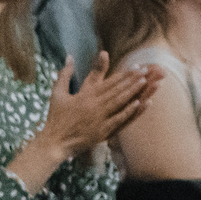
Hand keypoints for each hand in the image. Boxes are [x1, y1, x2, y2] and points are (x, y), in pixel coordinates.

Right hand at [41, 54, 162, 158]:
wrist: (53, 142)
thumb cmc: (55, 117)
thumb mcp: (57, 93)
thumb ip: (64, 74)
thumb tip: (69, 57)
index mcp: (85, 95)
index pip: (109, 82)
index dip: (124, 74)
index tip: (136, 67)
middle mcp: (94, 105)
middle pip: (117, 90)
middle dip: (133, 80)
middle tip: (147, 71)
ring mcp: (99, 119)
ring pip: (119, 102)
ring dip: (133, 92)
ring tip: (146, 82)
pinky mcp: (101, 132)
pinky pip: (118, 120)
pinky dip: (129, 111)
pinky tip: (139, 104)